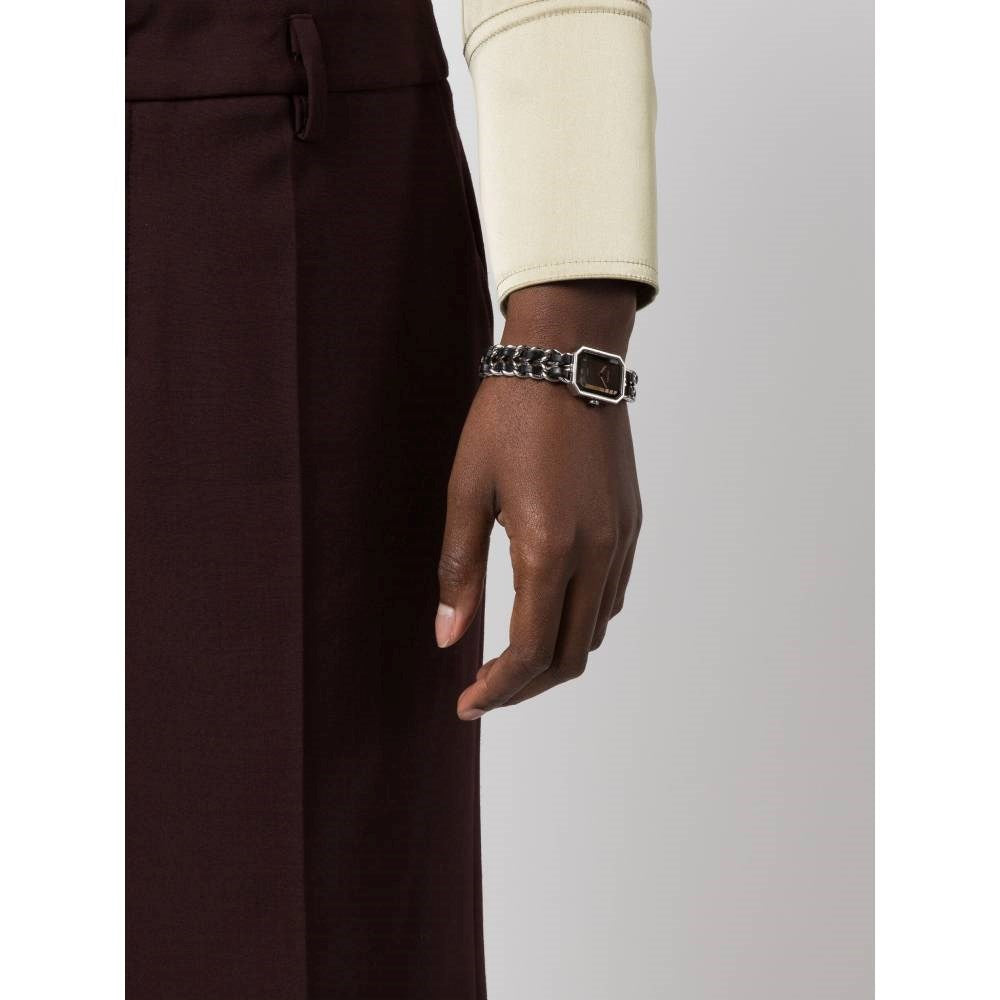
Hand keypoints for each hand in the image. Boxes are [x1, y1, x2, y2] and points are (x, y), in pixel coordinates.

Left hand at [436, 280, 642, 719]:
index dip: (497, 690)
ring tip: (511, 655)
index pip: (529, 651)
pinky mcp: (631, 524)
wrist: (566, 358)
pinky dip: (579, 621)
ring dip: (555, 656)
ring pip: (595, 631)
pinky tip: (547, 609)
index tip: (466, 704)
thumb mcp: (466, 492)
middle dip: (526, 686)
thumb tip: (449, 638)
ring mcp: (620, 540)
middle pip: (570, 656)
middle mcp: (596, 554)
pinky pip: (611, 596)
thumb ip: (458, 571)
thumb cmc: (506, 418)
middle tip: (485, 689)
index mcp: (548, 548)